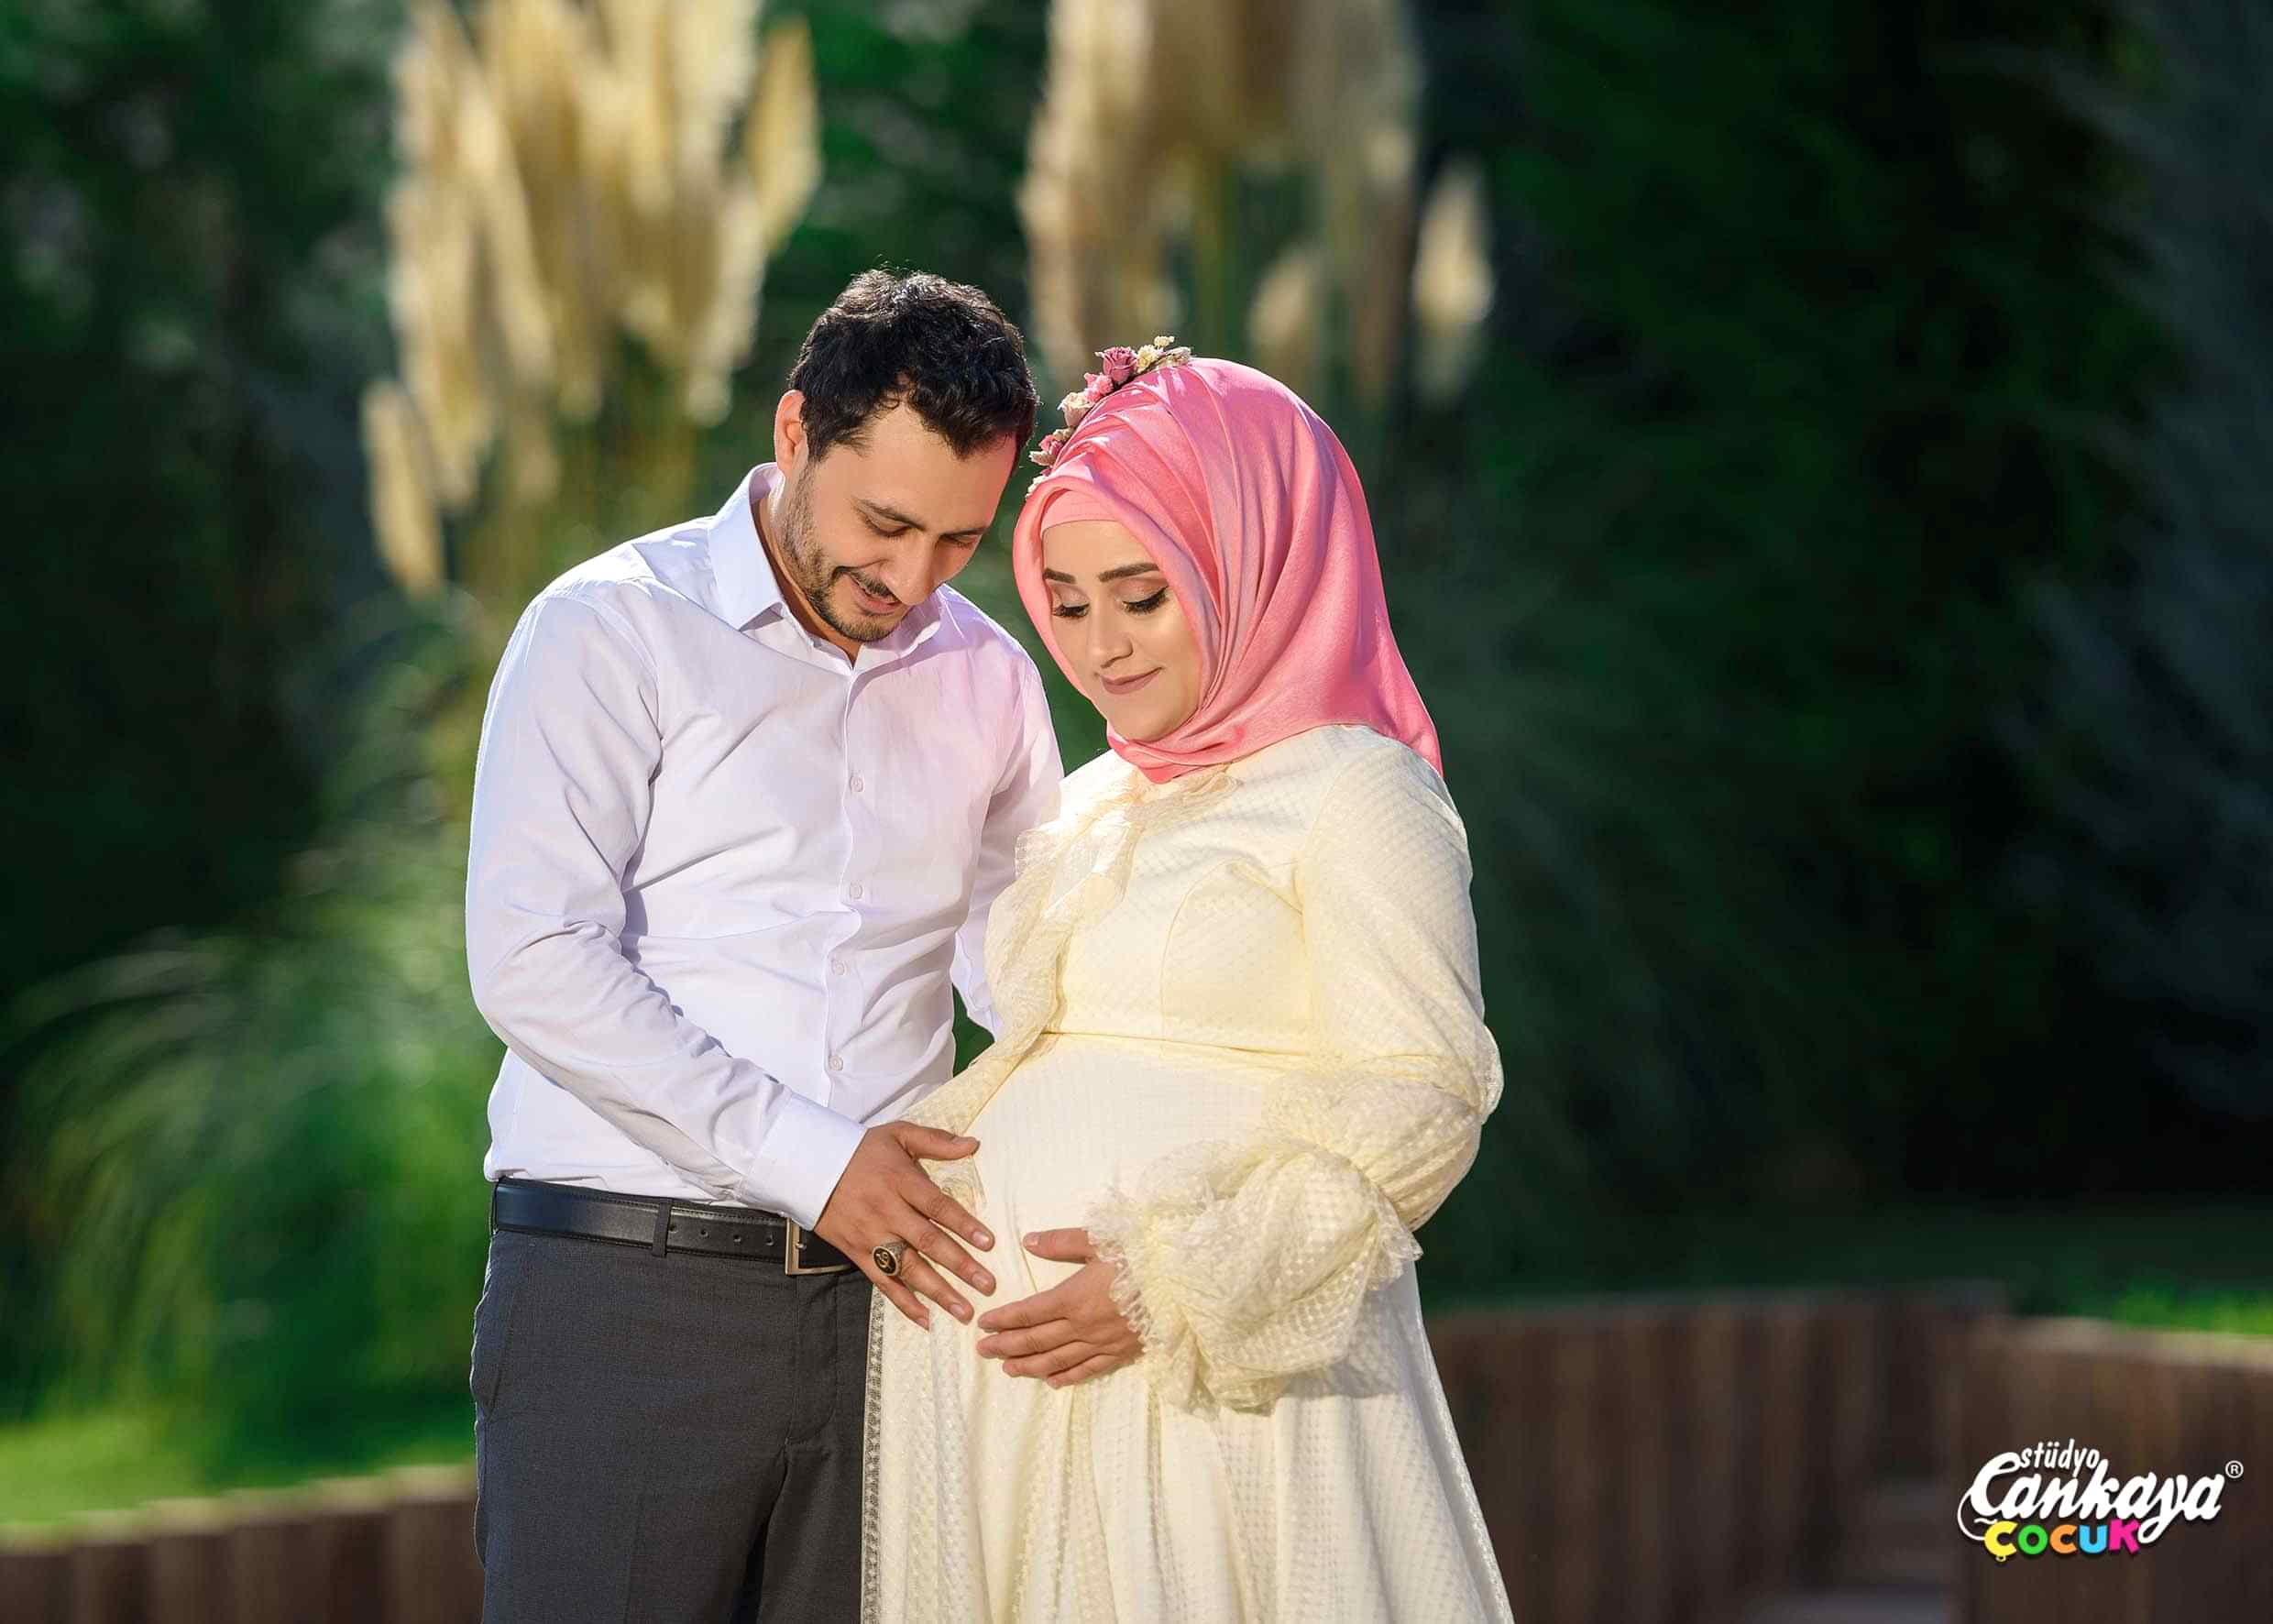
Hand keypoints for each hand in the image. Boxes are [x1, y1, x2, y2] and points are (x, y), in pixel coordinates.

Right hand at [813, 1123, 995, 1328]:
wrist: (809, 1166)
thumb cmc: (862, 1150)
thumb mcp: (898, 1134)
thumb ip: (936, 1141)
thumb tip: (973, 1144)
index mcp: (901, 1181)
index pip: (937, 1206)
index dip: (963, 1225)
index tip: (989, 1243)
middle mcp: (887, 1212)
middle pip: (927, 1242)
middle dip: (959, 1266)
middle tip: (987, 1285)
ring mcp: (871, 1236)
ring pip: (908, 1268)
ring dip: (937, 1291)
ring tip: (964, 1310)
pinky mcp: (857, 1254)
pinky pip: (883, 1283)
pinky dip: (904, 1303)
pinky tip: (926, 1319)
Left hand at [973, 1228, 1140, 1387]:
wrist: (1184, 1279)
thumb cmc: (1142, 1253)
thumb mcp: (1099, 1239)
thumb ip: (1062, 1242)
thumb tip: (1028, 1241)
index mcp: (1074, 1298)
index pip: (1029, 1313)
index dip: (1004, 1320)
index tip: (983, 1324)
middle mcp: (1084, 1326)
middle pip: (1037, 1341)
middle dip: (1007, 1346)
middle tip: (983, 1351)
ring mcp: (1103, 1343)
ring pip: (1058, 1360)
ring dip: (1030, 1366)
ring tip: (1009, 1369)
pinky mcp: (1123, 1352)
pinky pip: (1089, 1370)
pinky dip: (1067, 1377)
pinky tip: (1052, 1381)